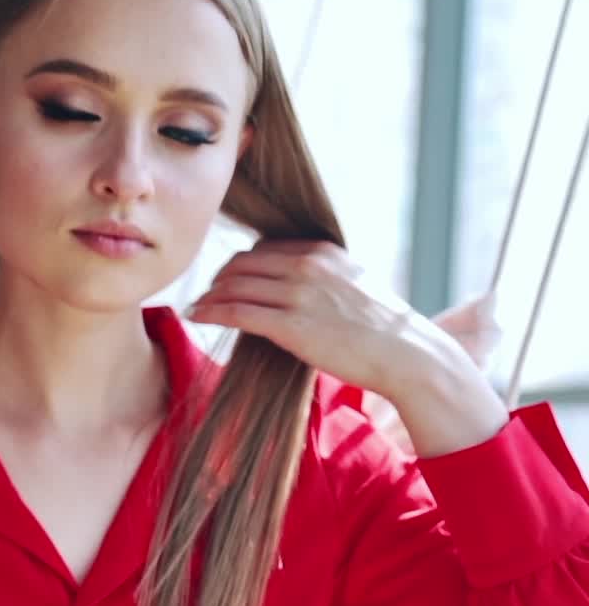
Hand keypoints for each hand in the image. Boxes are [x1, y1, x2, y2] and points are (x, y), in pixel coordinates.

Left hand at [184, 240, 449, 397]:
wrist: (407, 355)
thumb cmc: (383, 329)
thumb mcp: (353, 284)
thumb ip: (323, 276)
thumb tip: (292, 283)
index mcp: (322, 251)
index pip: (263, 249)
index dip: (238, 265)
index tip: (226, 279)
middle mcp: (307, 265)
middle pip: (242, 263)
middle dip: (219, 278)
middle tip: (208, 293)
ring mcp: (298, 294)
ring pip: (234, 286)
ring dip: (210, 295)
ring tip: (198, 306)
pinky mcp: (290, 325)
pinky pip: (236, 311)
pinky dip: (211, 312)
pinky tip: (198, 317)